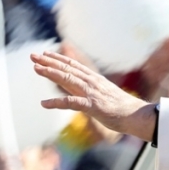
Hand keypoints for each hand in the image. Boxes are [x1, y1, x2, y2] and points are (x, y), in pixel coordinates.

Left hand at [32, 51, 155, 140]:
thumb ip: (89, 90)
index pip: (73, 65)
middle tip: (33, 55)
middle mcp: (92, 82)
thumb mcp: (104, 94)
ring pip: (67, 79)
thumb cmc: (120, 108)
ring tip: (36, 68)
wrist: (135, 115)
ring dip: (50, 73)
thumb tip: (77, 89)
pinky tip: (44, 104)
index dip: (58, 59)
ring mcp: (92, 93)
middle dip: (49, 61)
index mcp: (95, 79)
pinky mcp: (92, 105)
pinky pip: (71, 103)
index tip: (45, 54)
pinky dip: (56, 103)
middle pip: (67, 68)